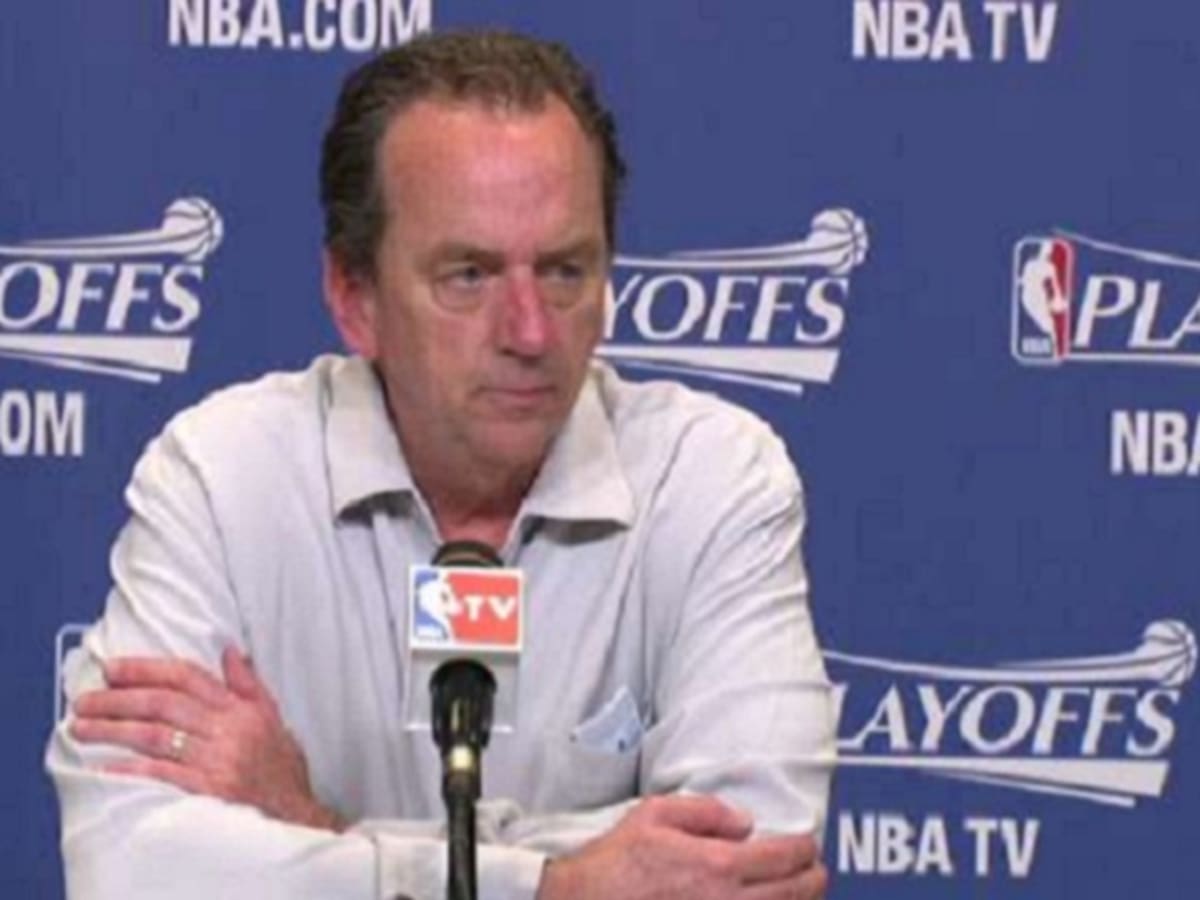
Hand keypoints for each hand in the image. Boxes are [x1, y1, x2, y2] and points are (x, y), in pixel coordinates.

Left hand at [71, 647, 343, 831]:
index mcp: (240, 708)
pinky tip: (104, 766)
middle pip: (163, 704)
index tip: (113, 669)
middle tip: (85, 700)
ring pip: (155, 736)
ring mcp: (217, 760)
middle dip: (118, 699)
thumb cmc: (280, 767)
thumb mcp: (272, 717)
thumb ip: (248, 684)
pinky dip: (130, 770)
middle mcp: (227, 729)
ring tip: (81, 728)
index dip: (147, 669)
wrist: (295, 813)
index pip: (188, 677)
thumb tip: (230, 650)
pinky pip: (161, 774)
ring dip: (113, 730)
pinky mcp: (208, 790)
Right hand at [536, 794, 827, 899]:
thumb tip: (744, 822)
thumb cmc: (615, 864)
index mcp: (717, 866)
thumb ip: (705, 811)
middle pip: (796, 894)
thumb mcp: (653, 815)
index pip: (785, 858)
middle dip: (814, 878)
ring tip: (801, 893)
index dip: (804, 849)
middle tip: (815, 869)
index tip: (806, 845)